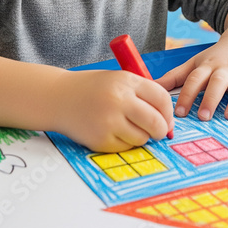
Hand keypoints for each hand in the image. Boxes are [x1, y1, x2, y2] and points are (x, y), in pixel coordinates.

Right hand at [52, 69, 172, 151]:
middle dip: (162, 130)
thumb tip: (167, 120)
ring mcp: (109, 121)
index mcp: (126, 81)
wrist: (58, 97)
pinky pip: (125, 147)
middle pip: (156, 122)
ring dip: (141, 137)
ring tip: (128, 128)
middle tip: (159, 132)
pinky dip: (124, 143)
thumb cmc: (92, 89)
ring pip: (142, 138)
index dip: (169, 112)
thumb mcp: (118, 80)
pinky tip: (113, 132)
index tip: (167, 119)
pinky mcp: (100, 139)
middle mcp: (119, 100)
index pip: (161, 98)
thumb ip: (142, 95)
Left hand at [156, 32, 227, 122]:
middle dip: (210, 99)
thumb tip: (150, 87)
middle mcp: (225, 68)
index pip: (194, 79)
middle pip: (217, 82)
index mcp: (207, 66)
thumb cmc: (216, 58)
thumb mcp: (195, 63)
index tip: (178, 113)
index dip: (186, 95)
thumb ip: (175, 77)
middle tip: (203, 116)